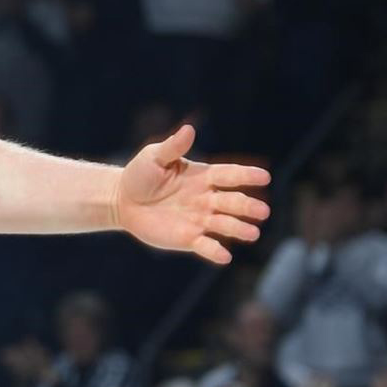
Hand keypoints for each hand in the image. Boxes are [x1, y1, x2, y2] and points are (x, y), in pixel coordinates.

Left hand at [113, 125, 271, 264]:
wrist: (122, 201)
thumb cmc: (140, 175)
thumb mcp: (154, 157)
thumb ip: (173, 147)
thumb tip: (189, 129)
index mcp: (203, 176)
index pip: (229, 175)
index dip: (246, 176)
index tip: (264, 177)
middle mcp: (207, 199)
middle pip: (232, 202)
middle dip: (248, 207)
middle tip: (263, 211)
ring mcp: (199, 219)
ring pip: (224, 225)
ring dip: (239, 229)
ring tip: (253, 233)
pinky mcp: (188, 238)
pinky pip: (205, 246)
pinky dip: (215, 252)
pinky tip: (225, 257)